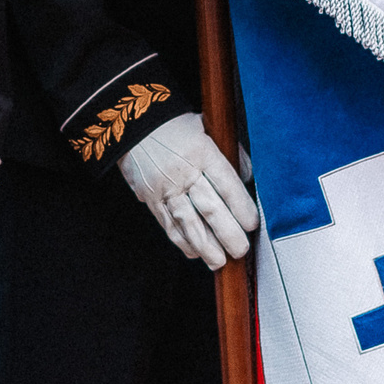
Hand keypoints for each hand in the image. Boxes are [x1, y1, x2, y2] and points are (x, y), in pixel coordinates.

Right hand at [118, 111, 260, 269]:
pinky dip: (181, 240)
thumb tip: (248, 175)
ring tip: (219, 262)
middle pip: (209, 208)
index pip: (226, 184)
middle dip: (227, 233)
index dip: (241, 207)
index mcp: (201, 151)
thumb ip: (229, 151)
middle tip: (241, 250)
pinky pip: (166, 223)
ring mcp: (165, 187)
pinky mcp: (149, 197)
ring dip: (206, 245)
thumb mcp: (205, 126)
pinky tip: (194, 252)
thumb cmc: (173, 124)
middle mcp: (184, 171)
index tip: (252, 224)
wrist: (131, 121)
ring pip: (188, 221)